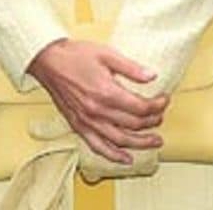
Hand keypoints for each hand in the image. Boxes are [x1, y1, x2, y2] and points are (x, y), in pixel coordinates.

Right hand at [24, 39, 167, 165]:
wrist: (48, 60)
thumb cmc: (75, 55)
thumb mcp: (107, 54)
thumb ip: (131, 67)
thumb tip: (152, 76)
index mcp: (106, 92)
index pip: (140, 107)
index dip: (157, 106)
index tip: (164, 100)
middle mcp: (97, 111)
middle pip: (133, 124)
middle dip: (152, 122)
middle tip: (160, 117)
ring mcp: (87, 121)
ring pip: (119, 140)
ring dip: (140, 144)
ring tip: (154, 142)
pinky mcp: (78, 125)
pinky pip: (97, 146)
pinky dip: (113, 155)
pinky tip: (125, 159)